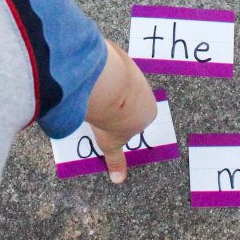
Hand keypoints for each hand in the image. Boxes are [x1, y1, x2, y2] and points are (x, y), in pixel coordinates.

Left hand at [86, 39, 156, 183]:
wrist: (108, 89)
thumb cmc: (114, 119)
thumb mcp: (112, 144)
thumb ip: (115, 160)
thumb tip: (118, 179)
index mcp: (149, 112)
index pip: (138, 117)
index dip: (123, 121)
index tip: (109, 122)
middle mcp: (146, 91)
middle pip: (131, 98)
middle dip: (117, 103)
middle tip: (99, 109)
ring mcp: (135, 73)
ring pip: (122, 81)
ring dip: (110, 86)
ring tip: (93, 94)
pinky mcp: (122, 59)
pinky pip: (112, 67)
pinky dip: (103, 72)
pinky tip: (91, 78)